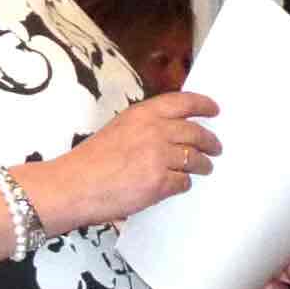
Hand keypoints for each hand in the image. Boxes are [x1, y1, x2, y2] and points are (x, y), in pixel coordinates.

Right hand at [47, 89, 217, 228]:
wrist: (73, 186)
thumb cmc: (90, 161)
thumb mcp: (118, 129)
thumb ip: (144, 127)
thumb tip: (172, 132)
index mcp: (142, 114)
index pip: (182, 102)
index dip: (202, 105)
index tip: (214, 110)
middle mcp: (155, 130)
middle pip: (196, 133)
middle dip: (210, 141)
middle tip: (216, 147)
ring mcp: (159, 156)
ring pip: (195, 159)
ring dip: (203, 164)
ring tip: (205, 168)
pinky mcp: (160, 182)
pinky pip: (184, 182)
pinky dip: (183, 184)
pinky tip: (179, 185)